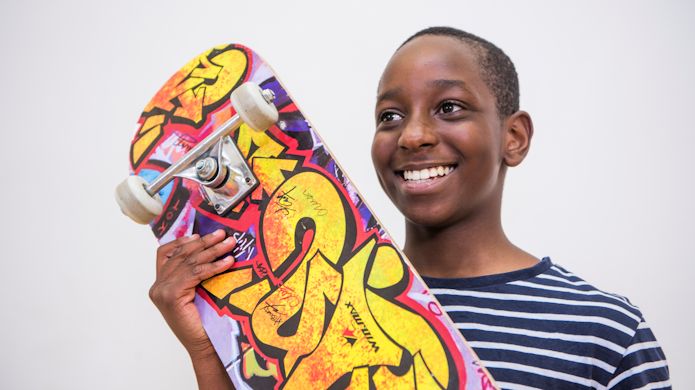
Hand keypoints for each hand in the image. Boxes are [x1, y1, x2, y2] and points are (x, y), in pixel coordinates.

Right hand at [149, 229, 236, 356]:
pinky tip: (228, 261)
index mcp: (160, 284)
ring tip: (230, 243)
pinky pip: (196, 274)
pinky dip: (214, 266)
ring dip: (212, 250)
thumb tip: (210, 248)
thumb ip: (194, 273)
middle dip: (204, 242)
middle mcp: (157, 287)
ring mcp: (162, 291)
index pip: (166, 254)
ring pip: (189, 262)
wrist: (203, 346)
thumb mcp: (196, 291)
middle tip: (222, 234)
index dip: (183, 241)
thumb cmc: (204, 321)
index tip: (200, 234)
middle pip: (181, 255)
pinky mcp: (171, 296)